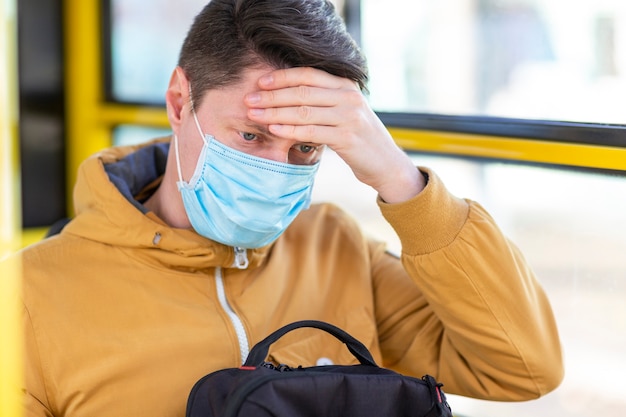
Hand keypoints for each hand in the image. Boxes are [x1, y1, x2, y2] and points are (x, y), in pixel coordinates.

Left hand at [244, 67, 424, 202]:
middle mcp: (348, 97)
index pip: (308, 74)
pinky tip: (273, 129)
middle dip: (272, 96)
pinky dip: (289, 129)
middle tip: (249, 100)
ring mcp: (349, 117)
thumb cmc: (359, 139)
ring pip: (303, 111)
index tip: (260, 82)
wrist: (386, 163)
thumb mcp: (344, 112)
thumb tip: (286, 96)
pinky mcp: (347, 138)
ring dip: (275, 112)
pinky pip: (311, 131)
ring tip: (254, 115)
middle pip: (302, 91)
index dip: (282, 77)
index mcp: (346, 85)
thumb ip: (323, 101)